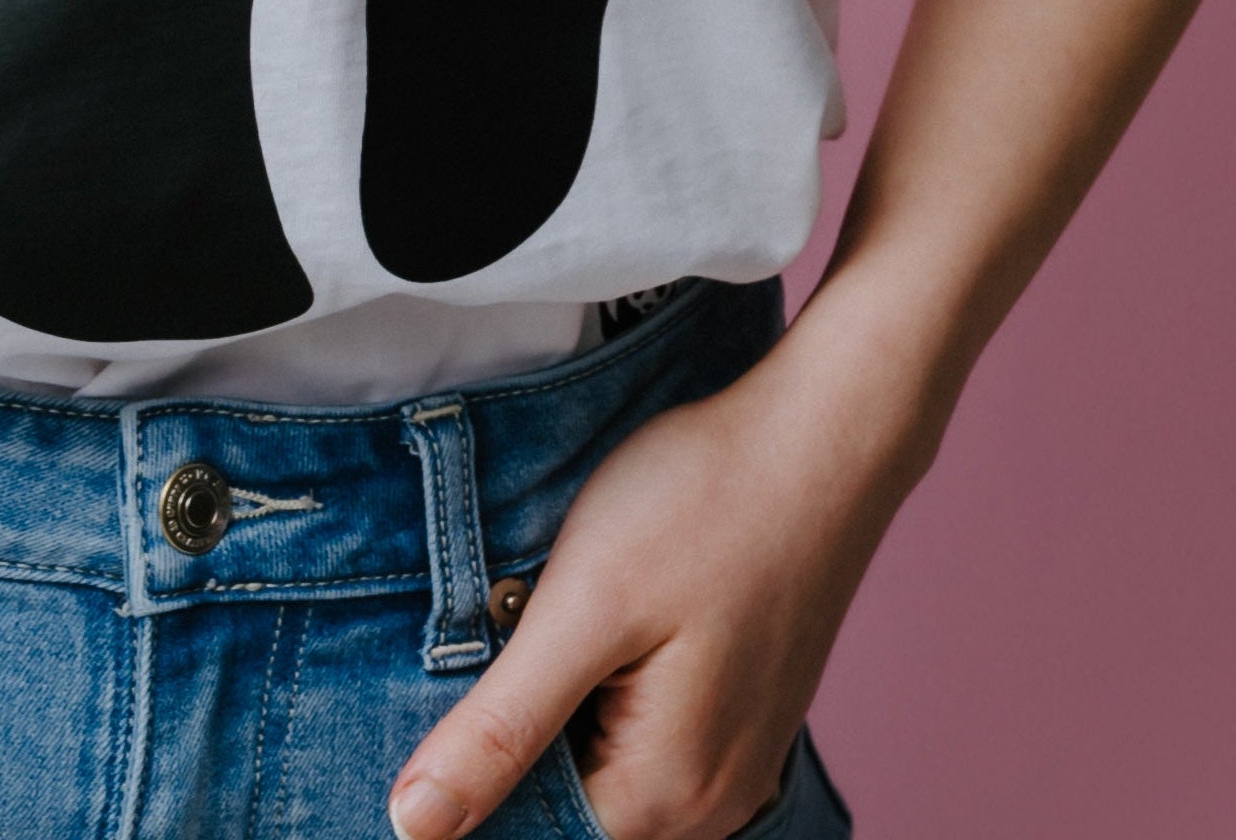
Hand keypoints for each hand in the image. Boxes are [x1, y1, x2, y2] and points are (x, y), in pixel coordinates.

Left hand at [386, 283, 945, 839]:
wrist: (822, 436)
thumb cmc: (703, 502)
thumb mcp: (582, 606)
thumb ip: (500, 727)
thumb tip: (414, 827)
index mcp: (664, 798)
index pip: (530, 833)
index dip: (471, 775)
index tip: (457, 692)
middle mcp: (712, 805)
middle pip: (572, 808)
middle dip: (519, 737)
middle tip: (508, 626)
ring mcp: (736, 763)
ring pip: (609, 771)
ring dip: (563, 709)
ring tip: (558, 614)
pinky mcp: (744, 717)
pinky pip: (649, 740)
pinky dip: (605, 692)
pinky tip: (604, 621)